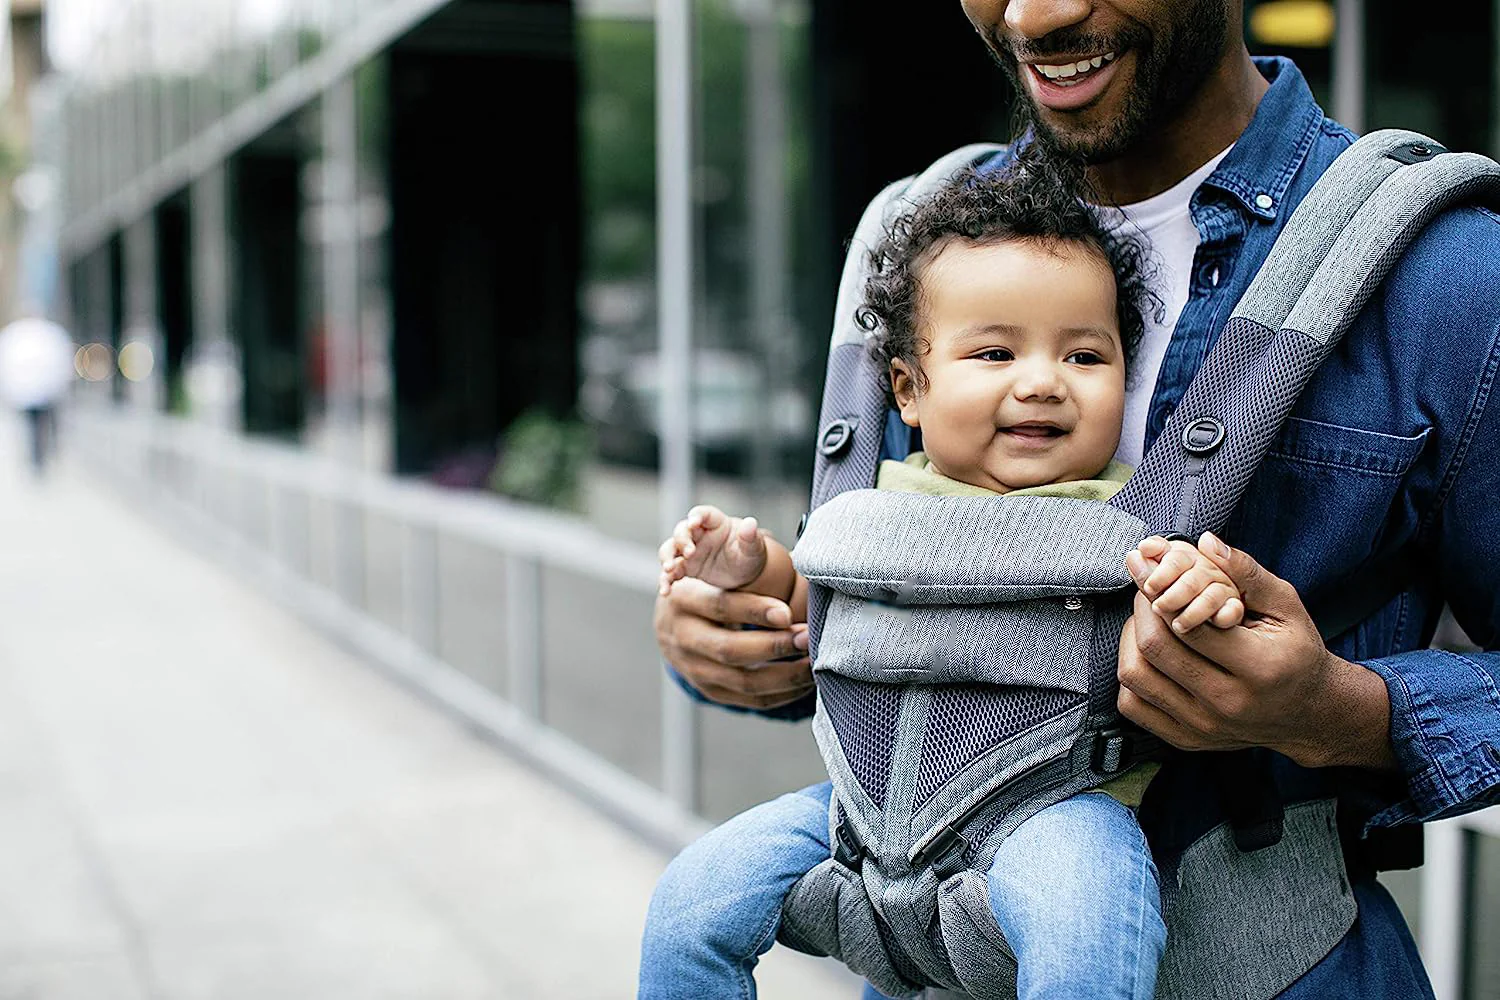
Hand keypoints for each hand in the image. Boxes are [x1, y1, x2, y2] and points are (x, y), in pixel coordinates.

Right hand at [654, 576, 812, 710]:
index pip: (719, 606)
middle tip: (808, 637)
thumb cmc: (706, 591)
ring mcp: (694, 670)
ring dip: (785, 675)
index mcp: (682, 601)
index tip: (788, 612)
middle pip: (730, 649)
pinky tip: (803, 681)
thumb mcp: (712, 576)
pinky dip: (781, 693)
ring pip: (743, 682)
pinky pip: (749, 700)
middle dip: (775, 645)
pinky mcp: (709, 691)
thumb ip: (744, 572)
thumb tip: (789, 562)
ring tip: (813, 661)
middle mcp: (682, 639)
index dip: (755, 610)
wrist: (674, 626)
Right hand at [658, 505, 767, 595]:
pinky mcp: (685, 567)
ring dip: (667, 557)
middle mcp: (698, 534)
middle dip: (682, 540)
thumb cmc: (749, 554)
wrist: (745, 574)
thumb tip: (750, 523)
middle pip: (682, 530)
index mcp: (715, 523)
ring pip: (670, 549)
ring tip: (668, 569)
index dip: (696, 516)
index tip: (693, 523)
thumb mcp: (753, 547)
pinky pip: (671, 572)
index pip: (702, 514)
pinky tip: (666, 591)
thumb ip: (750, 536)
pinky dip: (666, 580)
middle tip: (690, 553)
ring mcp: (689, 550)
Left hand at [1116, 532, 1395, 769]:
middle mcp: (1228, 704)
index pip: (1187, 624)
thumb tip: (1206, 541)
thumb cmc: (1296, 651)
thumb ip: (1246, 572)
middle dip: (1142, 608)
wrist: (1308, 714)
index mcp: (1258, 668)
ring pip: (1135, 676)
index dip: (1159, 590)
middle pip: (1156, 648)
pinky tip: (1148, 653)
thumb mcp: (1286, 607)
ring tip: (1146, 619)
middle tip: (1145, 588)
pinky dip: (1130, 674)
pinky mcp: (1185, 739)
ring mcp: (1203, 727)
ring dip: (1130, 639)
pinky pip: (1132, 704)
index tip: (1148, 569)